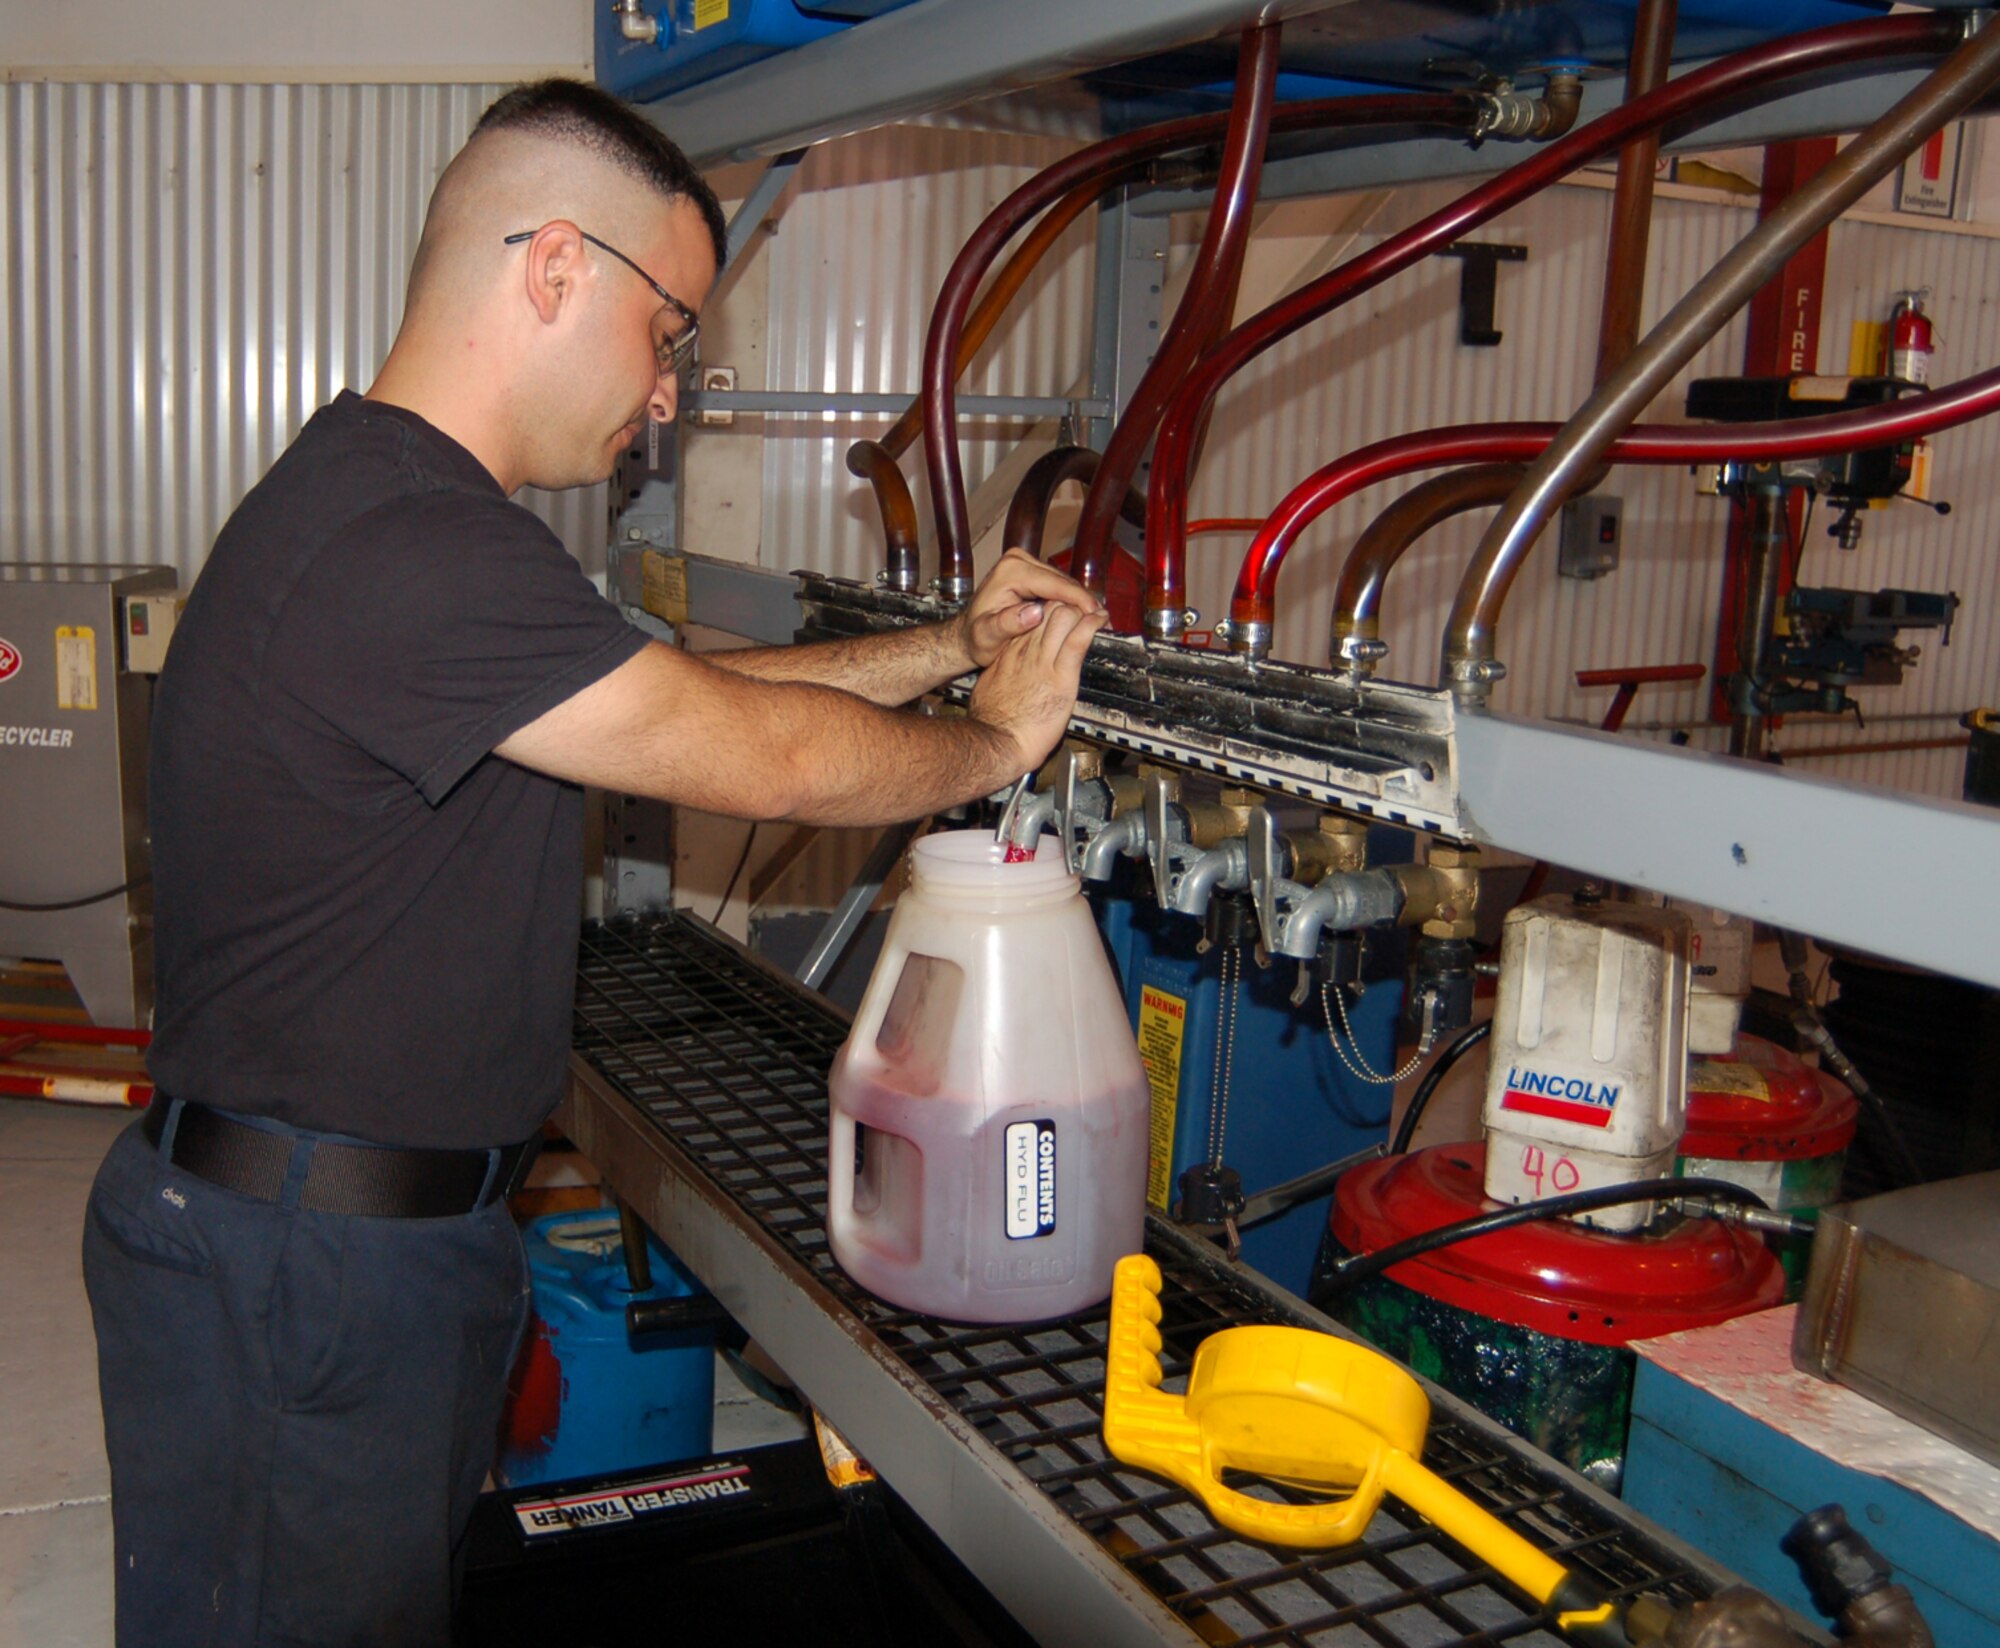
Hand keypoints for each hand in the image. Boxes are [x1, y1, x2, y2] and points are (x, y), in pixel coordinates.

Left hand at [955, 547, 1103, 669]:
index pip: (1054, 583)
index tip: (1096, 613)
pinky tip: (1082, 616)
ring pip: (1064, 583)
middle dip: (1084, 601)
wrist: (969, 635)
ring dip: (1080, 601)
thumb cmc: (976, 637)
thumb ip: (1007, 624)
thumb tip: (1034, 613)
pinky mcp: (1032, 572)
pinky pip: (1058, 586)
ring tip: (1098, 621)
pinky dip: (1071, 600)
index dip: (1078, 599)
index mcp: (1009, 571)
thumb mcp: (987, 636)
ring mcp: (1025, 564)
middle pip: (1063, 581)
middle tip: (1104, 621)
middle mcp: (1018, 561)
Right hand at [967, 599, 1105, 770]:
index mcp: (1009, 654)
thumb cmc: (991, 724)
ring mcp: (1043, 661)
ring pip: (1063, 616)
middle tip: (1083, 612)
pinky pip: (1078, 640)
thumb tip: (1008, 674)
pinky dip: (1093, 626)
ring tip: (1096, 614)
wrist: (996, 743)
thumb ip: (1001, 675)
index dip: (1048, 613)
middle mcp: (1025, 651)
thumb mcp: (988, 688)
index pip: (1030, 619)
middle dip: (1067, 606)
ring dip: (1082, 612)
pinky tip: (1100, 621)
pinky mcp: (1061, 677)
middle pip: (1047, 610)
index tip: (1059, 616)